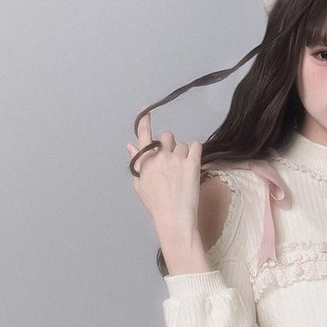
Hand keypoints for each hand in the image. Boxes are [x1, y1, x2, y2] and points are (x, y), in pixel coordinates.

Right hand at [126, 107, 202, 253]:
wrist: (174, 218)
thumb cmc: (155, 204)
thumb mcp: (140, 184)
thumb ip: (136, 162)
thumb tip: (129, 145)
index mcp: (146, 161)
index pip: (144, 135)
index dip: (145, 120)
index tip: (145, 108)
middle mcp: (160, 156)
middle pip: (167, 136)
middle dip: (170, 144)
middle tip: (173, 160)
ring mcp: (177, 158)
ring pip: (182, 144)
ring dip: (183, 153)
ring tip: (183, 171)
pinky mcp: (193, 164)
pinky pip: (196, 146)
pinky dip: (196, 152)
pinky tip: (193, 164)